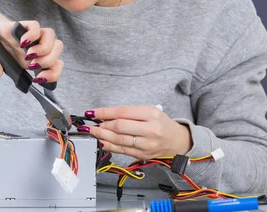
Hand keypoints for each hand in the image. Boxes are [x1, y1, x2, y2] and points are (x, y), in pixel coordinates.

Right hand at [0, 2, 63, 82]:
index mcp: (31, 61)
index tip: (39, 79)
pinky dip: (32, 35)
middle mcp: (34, 48)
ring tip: (28, 55)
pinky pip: (37, 27)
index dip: (53, 74)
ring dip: (44, 50)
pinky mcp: (23, 25)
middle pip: (58, 53)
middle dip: (49, 63)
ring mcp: (31, 37)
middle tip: (32, 66)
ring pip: (53, 39)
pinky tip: (21, 42)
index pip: (54, 67)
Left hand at [77, 105, 192, 159]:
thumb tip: (104, 115)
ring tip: (91, 132)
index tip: (92, 112)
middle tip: (90, 124)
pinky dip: (109, 146)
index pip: (122, 112)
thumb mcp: (148, 111)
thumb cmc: (160, 122)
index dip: (104, 113)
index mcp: (151, 114)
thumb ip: (127, 113)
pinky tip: (101, 141)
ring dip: (102, 136)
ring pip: (119, 140)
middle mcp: (150, 130)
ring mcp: (147, 145)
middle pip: (119, 127)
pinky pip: (122, 150)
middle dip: (101, 126)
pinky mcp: (143, 155)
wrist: (177, 141)